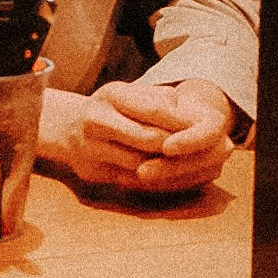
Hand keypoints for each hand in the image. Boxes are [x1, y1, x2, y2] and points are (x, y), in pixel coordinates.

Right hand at [39, 80, 234, 193]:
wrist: (68, 128)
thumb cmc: (111, 109)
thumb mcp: (132, 94)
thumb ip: (160, 100)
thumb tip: (189, 116)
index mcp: (111, 95)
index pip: (153, 111)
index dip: (181, 124)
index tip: (206, 131)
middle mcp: (97, 120)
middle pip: (150, 140)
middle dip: (181, 150)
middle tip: (209, 154)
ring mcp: (91, 148)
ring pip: (142, 165)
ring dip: (172, 170)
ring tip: (197, 168)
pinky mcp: (93, 172)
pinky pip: (131, 182)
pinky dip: (156, 183)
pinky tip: (176, 181)